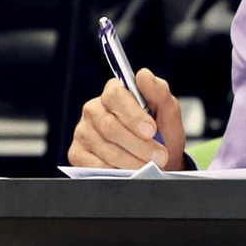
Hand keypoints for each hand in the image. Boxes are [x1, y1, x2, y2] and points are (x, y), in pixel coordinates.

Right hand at [67, 68, 186, 171]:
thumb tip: (144, 74)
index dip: (134, 115)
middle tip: (158, 156)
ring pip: (104, 146)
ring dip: (131, 159)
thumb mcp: (168, 111)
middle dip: (138, 144)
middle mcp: (94, 109)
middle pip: (110, 126)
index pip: (116, 96)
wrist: (156, 160)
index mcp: (114, 92)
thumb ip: (159, 91)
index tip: (152, 130)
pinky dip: (115, 169)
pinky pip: (93, 164)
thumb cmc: (161, 132)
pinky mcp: (77, 153)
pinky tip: (130, 171)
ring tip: (149, 165)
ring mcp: (83, 131)